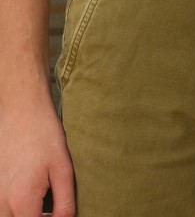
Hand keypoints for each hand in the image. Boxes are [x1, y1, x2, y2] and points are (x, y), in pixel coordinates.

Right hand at [0, 92, 74, 215]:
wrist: (21, 111)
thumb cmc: (44, 136)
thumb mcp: (63, 168)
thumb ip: (65, 202)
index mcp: (22, 200)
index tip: (59, 215)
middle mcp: (1, 203)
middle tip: (50, 210)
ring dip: (23, 214)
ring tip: (39, 202)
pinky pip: (1, 207)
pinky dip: (12, 208)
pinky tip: (26, 193)